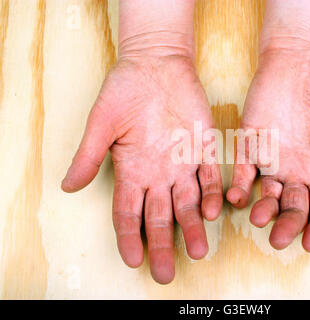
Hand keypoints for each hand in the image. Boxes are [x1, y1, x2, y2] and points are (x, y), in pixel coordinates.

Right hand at [62, 0, 221, 283]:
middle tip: (166, 272)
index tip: (133, 260)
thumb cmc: (125, 90)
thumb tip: (67, 187)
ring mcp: (183, 162)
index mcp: (132, 169)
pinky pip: (211, 175)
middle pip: (160, 216)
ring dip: (193, 226)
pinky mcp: (205, 148)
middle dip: (162, 245)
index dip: (130, 237)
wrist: (158, 63)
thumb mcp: (102, 124)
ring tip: (197, 251)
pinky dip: (212, 193)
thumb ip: (88, 156)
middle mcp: (159, 172)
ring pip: (189, 203)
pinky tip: (211, 211)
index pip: (128, 213)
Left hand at [227, 0, 309, 251]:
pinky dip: (240, 185)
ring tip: (260, 219)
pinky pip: (244, 171)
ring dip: (263, 210)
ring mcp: (273, 161)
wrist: (296, 60)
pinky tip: (238, 196)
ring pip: (268, 195)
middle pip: (295, 207)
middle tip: (280, 239)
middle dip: (289, 224)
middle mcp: (297, 171)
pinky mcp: (251, 146)